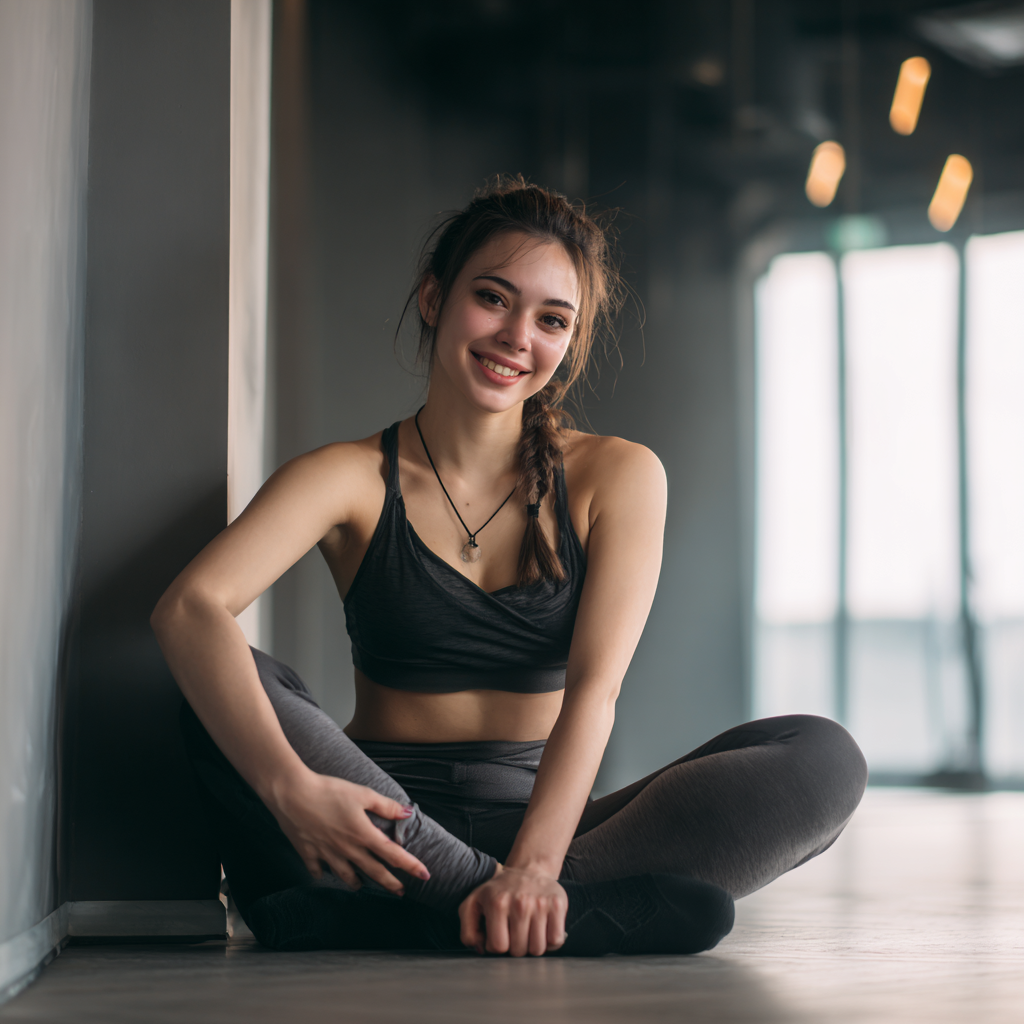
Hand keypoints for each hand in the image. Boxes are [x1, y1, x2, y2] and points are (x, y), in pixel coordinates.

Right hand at [268, 770, 430, 893]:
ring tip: (363, 886)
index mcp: (363, 834)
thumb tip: (408, 813)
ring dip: (358, 882)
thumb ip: (386, 806)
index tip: (425, 875)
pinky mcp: (308, 854)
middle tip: (401, 892)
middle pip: (374, 872)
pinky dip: (323, 873)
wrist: (292, 794)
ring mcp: (327, 854)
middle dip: (390, 884)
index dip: (411, 866)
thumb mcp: (362, 793)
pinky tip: (324, 873)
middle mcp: (348, 849)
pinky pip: (318, 870)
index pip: (394, 855)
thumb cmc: (329, 790)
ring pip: (347, 876)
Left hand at [459, 864, 567, 956]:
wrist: (528, 869)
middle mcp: (520, 902)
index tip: (499, 933)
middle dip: (515, 946)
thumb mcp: (474, 903)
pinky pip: (555, 940)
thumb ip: (467, 930)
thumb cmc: (500, 891)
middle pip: (519, 951)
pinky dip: (550, 940)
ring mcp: (541, 903)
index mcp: (497, 903)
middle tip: (515, 931)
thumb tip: (480, 948)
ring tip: (528, 929)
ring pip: (538, 949)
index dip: (497, 945)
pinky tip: (542, 928)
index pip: (498, 947)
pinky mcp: (558, 904)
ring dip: (532, 945)